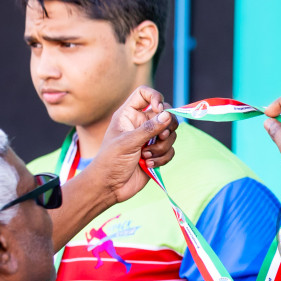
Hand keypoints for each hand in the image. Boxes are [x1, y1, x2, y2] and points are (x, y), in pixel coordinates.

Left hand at [95, 86, 175, 203]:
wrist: (109, 187)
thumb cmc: (111, 161)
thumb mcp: (128, 142)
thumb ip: (149, 128)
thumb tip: (168, 115)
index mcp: (129, 115)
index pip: (145, 94)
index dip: (156, 97)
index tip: (160, 110)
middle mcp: (141, 124)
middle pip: (165, 114)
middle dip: (167, 127)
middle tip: (161, 137)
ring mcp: (149, 139)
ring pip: (170, 134)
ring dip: (162, 147)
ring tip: (146, 156)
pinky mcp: (156, 154)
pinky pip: (170, 150)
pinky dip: (162, 158)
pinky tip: (148, 164)